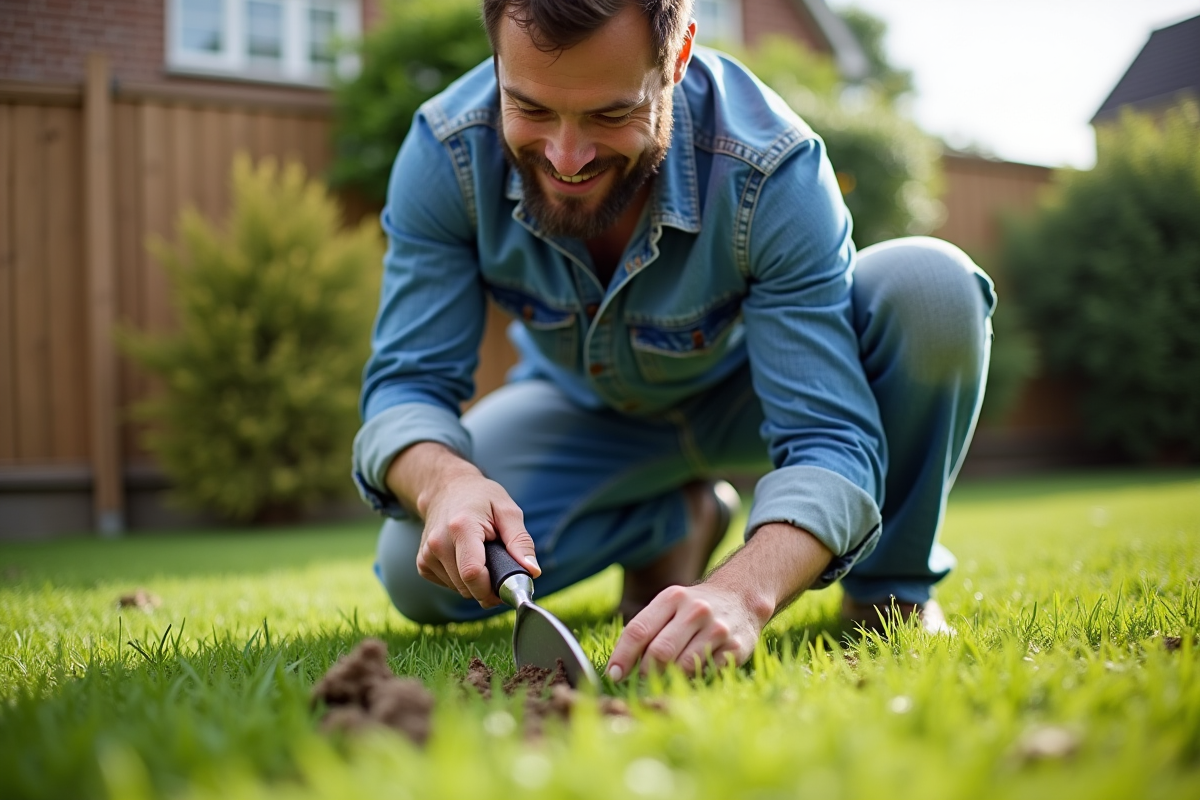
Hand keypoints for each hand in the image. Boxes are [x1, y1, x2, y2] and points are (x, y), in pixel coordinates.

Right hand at [387, 443, 539, 607]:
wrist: (446, 488)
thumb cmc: (481, 498)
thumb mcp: (507, 511)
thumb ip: (521, 542)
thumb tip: (532, 571)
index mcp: (461, 527)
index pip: (473, 573)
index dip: (492, 589)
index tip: (507, 588)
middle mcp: (438, 542)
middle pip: (467, 586)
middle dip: (488, 587)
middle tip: (500, 568)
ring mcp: (427, 554)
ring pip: (459, 589)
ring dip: (475, 583)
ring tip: (482, 556)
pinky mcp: (422, 563)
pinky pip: (449, 585)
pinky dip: (462, 579)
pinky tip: (465, 558)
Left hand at [604, 521, 834, 679]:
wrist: (740, 597)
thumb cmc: (692, 609)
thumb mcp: (668, 606)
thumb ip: (645, 630)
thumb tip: (617, 668)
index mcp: (672, 598)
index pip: (639, 630)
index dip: (622, 656)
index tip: (613, 675)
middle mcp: (696, 610)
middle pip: (659, 652)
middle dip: (645, 672)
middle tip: (641, 680)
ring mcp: (717, 629)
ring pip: (683, 666)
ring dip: (668, 679)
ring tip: (663, 680)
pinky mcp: (736, 648)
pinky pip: (707, 674)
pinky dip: (694, 680)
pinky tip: (691, 677)